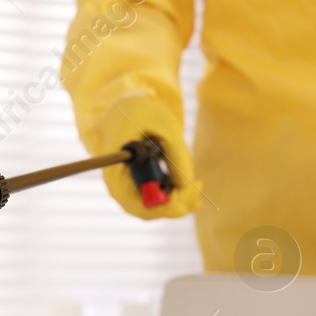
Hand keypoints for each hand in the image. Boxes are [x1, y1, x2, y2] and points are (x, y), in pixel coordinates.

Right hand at [97, 95, 200, 218]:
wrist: (126, 105)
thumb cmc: (141, 112)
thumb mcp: (163, 127)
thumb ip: (177, 156)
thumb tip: (189, 185)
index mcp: (116, 173)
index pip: (139, 204)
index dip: (164, 208)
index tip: (188, 200)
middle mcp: (120, 186)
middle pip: (149, 210)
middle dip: (177, 203)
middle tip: (198, 184)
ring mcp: (129, 188)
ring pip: (156, 206)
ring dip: (179, 199)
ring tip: (198, 184)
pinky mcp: (139, 185)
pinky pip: (158, 198)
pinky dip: (176, 194)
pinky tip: (193, 187)